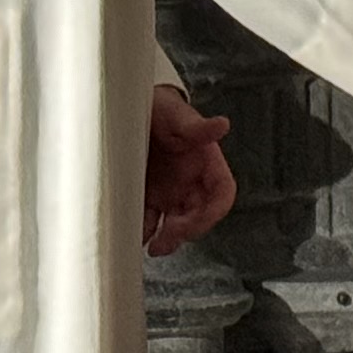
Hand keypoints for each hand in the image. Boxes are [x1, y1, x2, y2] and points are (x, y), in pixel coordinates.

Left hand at [142, 85, 234, 256]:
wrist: (132, 105)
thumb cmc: (163, 108)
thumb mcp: (178, 117)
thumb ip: (198, 127)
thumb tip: (222, 124)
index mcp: (207, 165)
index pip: (222, 195)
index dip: (213, 213)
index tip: (195, 223)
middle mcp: (192, 183)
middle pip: (198, 216)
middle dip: (184, 233)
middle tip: (164, 241)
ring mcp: (170, 192)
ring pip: (175, 224)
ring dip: (165, 239)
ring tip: (151, 247)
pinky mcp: (149, 196)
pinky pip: (149, 220)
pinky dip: (143, 231)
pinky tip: (130, 233)